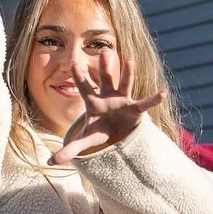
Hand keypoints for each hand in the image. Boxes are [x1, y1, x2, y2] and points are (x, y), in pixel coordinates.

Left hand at [48, 53, 165, 161]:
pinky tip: (163, 93)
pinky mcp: (135, 109)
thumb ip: (69, 149)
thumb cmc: (99, 131)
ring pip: (124, 84)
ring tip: (130, 60)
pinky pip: (145, 103)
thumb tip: (49, 162)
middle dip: (104, 67)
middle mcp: (108, 97)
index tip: (72, 63)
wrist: (116, 134)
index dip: (79, 77)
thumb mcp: (85, 141)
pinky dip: (154, 99)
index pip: (84, 89)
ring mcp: (122, 101)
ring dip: (127, 73)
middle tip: (103, 51)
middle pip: (105, 80)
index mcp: (93, 103)